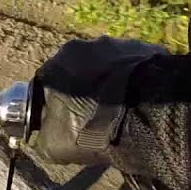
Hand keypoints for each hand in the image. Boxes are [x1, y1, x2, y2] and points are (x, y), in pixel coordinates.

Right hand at [29, 37, 167, 165]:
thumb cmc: (92, 127)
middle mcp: (81, 47)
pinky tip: (143, 101)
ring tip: (125, 109)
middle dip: (84, 88)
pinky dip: (135, 79)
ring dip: (111, 82)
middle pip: (77, 70)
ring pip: (108, 65)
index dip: (55, 104)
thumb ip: (44, 136)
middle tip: (97, 115)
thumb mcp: (54, 144)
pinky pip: (135, 65)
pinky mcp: (144, 48)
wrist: (146, 115)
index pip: (46, 83)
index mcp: (55, 65)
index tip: (67, 120)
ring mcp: (115, 44)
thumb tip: (46, 137)